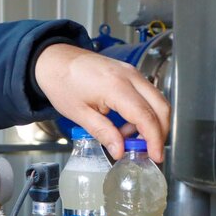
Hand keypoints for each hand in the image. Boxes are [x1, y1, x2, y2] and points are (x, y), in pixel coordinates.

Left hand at [33, 44, 170, 161]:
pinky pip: (147, 94)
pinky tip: (126, 124)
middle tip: (149, 152)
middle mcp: (130, 76)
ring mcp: (132, 72)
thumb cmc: (61, 82)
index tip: (155, 156)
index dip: (154, 139)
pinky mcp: (130, 73)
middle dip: (159, 132)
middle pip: (161, 107)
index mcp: (116, 86)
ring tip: (127, 138)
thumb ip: (102, 132)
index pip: (146, 116)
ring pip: (157, 101)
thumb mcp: (78, 113)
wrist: (54, 60)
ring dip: (151, 123)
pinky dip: (144, 112)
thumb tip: (119, 150)